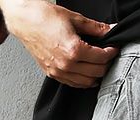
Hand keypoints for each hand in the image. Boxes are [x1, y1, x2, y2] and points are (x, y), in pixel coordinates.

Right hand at [0, 0, 117, 87]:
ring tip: (100, 66)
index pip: (101, 58)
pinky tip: (87, 73)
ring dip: (96, 75)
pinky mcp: (52, 74)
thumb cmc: (44, 17)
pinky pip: (73, 83)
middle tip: (109, 57)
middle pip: (96, 72)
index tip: (114, 48)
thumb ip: (95, 28)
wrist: (25, 21)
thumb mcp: (74, 18)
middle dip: (106, 65)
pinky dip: (83, 80)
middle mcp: (66, 65)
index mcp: (73, 50)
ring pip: (85, 82)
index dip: (111, 53)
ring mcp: (58, 71)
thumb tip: (110, 30)